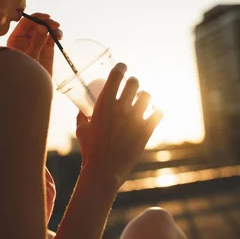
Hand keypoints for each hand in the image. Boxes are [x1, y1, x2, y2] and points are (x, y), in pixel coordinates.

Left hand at [7, 13, 61, 75]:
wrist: (32, 90)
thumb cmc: (25, 75)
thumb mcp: (30, 57)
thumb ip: (36, 42)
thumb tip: (43, 26)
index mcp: (15, 39)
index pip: (25, 23)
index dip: (36, 17)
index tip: (46, 17)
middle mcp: (25, 40)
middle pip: (36, 24)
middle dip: (46, 22)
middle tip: (54, 25)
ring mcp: (36, 44)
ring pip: (45, 29)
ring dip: (52, 27)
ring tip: (58, 32)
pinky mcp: (46, 49)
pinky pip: (51, 37)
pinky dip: (56, 34)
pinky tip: (59, 36)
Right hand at [75, 63, 163, 188]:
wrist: (104, 171)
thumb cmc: (90, 151)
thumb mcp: (81, 130)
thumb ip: (82, 117)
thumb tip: (82, 110)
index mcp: (105, 104)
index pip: (117, 75)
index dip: (121, 68)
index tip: (122, 67)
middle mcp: (121, 108)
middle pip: (134, 82)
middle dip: (133, 83)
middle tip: (131, 87)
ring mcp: (135, 119)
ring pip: (147, 96)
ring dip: (144, 96)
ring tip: (142, 100)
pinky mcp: (146, 131)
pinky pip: (159, 112)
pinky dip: (157, 110)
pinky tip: (154, 112)